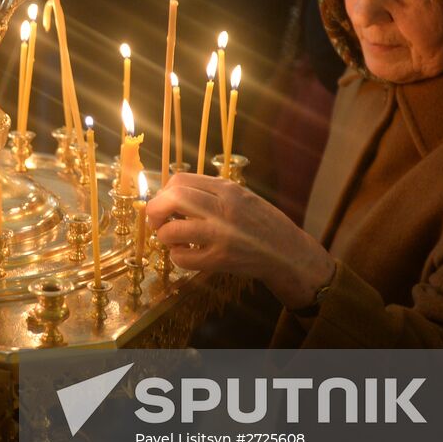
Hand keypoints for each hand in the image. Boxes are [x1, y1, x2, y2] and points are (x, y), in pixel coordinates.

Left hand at [146, 173, 335, 310]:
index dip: (164, 192)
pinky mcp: (221, 260)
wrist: (287, 251)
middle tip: (157, 220)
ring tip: (172, 238)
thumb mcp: (240, 195)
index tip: (164, 203)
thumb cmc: (261, 222)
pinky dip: (176, 256)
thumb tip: (172, 192)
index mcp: (227, 189)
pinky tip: (184, 253)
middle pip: (173, 199)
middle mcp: (223, 209)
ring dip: (164, 235)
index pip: (179, 181)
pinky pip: (183, 258)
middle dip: (155, 210)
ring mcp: (222, 235)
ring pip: (172, 230)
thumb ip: (211, 191)